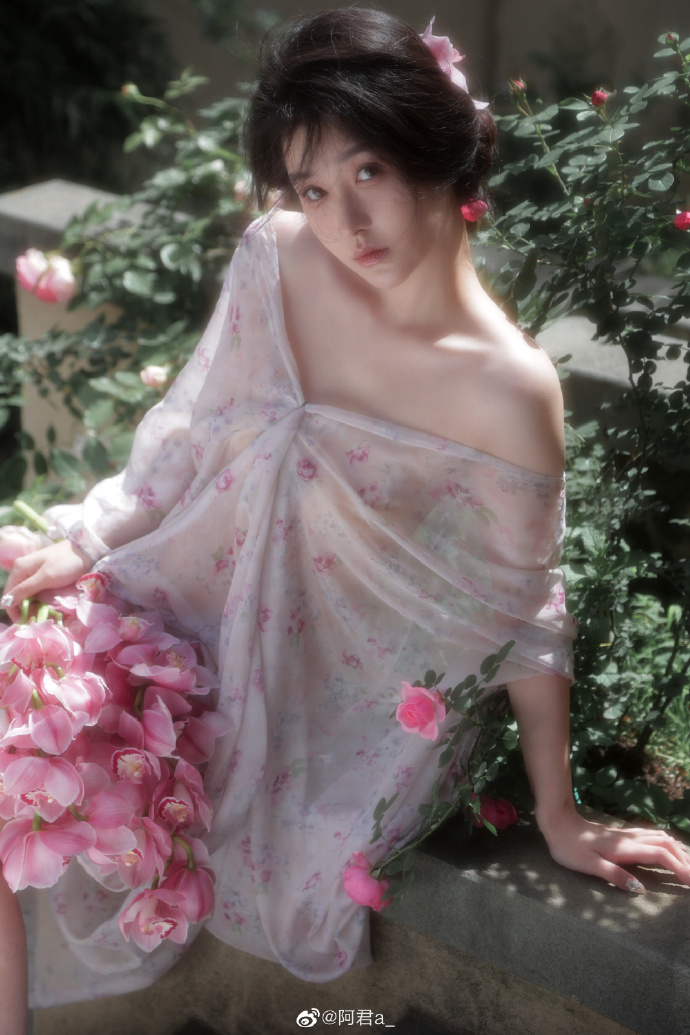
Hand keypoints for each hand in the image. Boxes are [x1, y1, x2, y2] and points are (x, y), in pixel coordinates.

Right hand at [1, 539, 92, 621]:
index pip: (8, 595)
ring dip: (33, 606)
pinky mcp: (43, 575)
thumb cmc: (67, 563)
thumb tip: (6, 603)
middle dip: (24, 609)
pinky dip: (40, 600)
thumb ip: (25, 589)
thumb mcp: (46, 577)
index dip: (14, 611)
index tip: (25, 624)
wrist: (86, 550)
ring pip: (27, 595)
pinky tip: (47, 606)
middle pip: (16, 595)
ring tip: (43, 615)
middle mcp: (23, 570)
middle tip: (37, 621)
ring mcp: (33, 572)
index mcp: (19, 569)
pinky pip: (36, 591)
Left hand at [538, 807, 689, 892]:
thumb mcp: (589, 865)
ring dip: (676, 848)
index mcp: (625, 848)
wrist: (557, 821)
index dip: (679, 867)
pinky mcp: (620, 834)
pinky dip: (665, 842)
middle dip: (684, 858)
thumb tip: (640, 889)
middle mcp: (629, 838)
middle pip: (666, 844)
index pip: (661, 854)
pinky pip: (651, 835)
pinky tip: (665, 846)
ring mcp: (625, 834)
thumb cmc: (569, 846)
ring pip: (659, 837)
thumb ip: (615, 875)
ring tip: (687, 862)